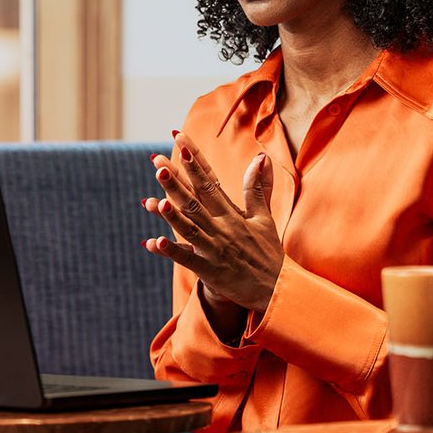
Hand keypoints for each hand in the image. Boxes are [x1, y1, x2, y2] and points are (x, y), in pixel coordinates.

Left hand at [142, 131, 284, 312]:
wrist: (277, 290)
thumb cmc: (268, 253)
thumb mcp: (264, 218)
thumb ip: (257, 188)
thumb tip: (261, 157)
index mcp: (232, 214)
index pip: (211, 182)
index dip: (195, 161)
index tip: (181, 141)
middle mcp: (222, 228)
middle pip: (195, 201)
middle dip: (177, 181)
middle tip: (158, 162)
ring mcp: (215, 249)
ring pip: (190, 227)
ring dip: (173, 214)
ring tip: (156, 200)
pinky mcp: (210, 270)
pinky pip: (188, 259)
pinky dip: (172, 251)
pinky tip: (155, 242)